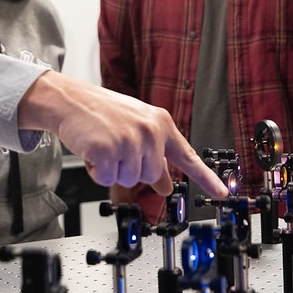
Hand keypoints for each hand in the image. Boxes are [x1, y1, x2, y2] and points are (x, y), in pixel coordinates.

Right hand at [17, 72, 225, 208]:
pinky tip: (93, 151)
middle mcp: (150, 131)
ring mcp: (130, 141)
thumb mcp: (135, 128)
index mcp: (161, 123)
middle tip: (115, 148)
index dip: (206, 178)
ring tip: (103, 145)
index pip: (187, 156)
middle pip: (149, 176)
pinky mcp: (108, 151)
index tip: (222, 193)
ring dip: (112, 170)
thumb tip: (166, 185)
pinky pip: (107, 179)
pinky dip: (97, 171)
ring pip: (129, 180)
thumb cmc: (101, 112)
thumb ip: (154, 154)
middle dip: (130, 169)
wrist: (70, 100)